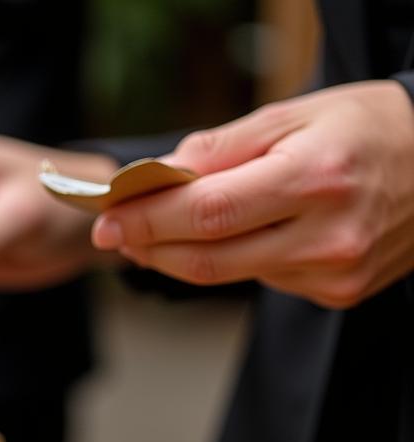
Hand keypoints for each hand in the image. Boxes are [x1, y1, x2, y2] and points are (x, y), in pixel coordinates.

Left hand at [92, 81, 413, 308]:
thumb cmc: (368, 129)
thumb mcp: (298, 113)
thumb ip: (223, 148)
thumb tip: (158, 175)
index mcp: (317, 177)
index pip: (208, 212)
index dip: (149, 221)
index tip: (107, 219)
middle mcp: (328, 235)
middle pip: (208, 258)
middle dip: (150, 246)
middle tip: (113, 232)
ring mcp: (334, 273)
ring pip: (229, 274)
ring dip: (181, 256)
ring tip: (154, 233)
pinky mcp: (337, 294)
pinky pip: (262, 280)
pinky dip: (234, 260)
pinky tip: (233, 237)